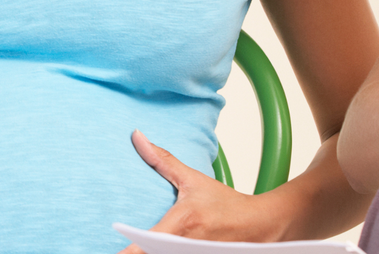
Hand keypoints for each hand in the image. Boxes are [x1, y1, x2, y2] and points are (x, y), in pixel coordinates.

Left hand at [117, 130, 280, 251]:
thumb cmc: (226, 203)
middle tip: (121, 251)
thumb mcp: (193, 180)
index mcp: (183, 222)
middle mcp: (189, 244)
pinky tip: (159, 251)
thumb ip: (162, 160)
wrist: (262, 224)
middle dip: (140, 253)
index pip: (148, 242)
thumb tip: (136, 136)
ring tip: (138, 250)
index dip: (130, 250)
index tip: (117, 252)